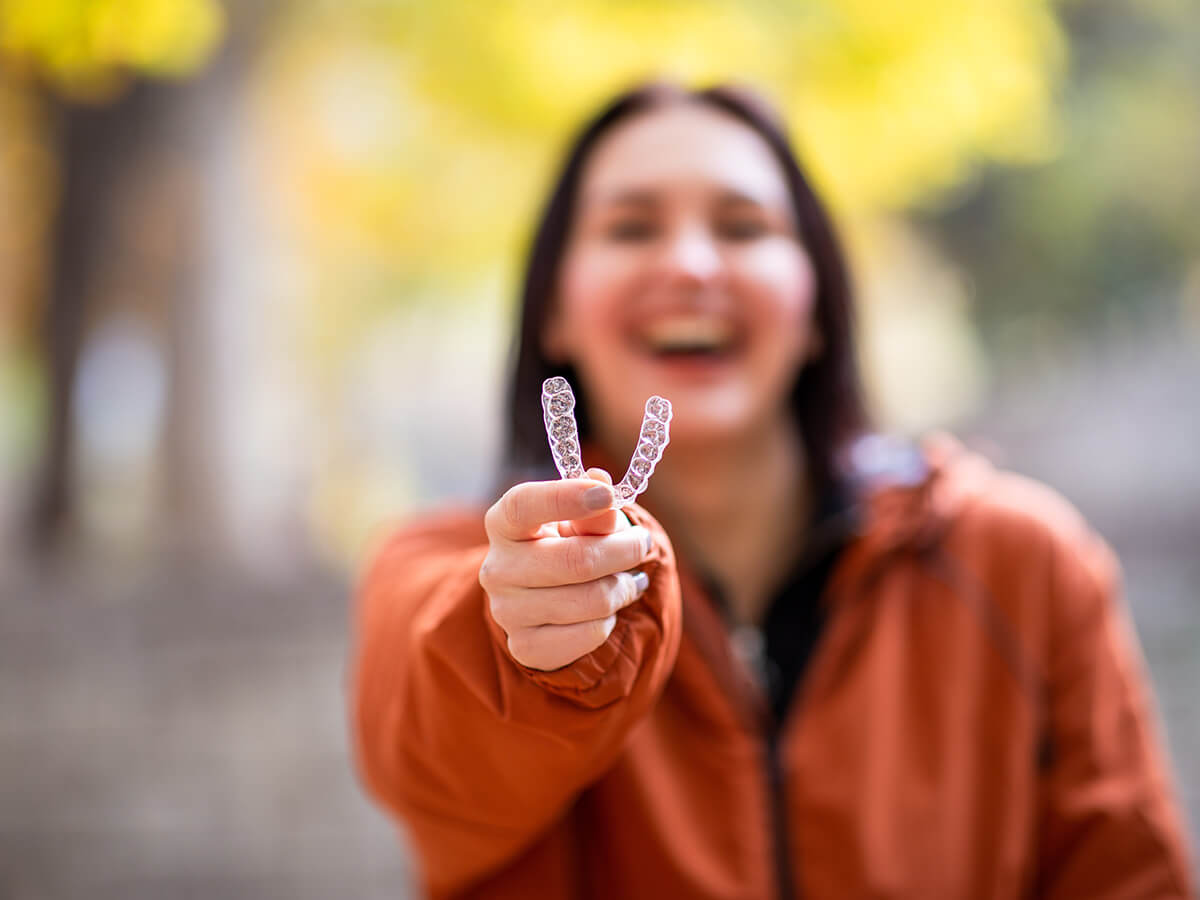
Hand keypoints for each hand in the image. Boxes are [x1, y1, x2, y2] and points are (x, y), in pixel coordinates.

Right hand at [480, 468, 652, 670]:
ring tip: (628, 579)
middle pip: (576, 560)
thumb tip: (602, 486)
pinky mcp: (526, 646)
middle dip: (623, 550)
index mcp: (503, 523)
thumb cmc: (567, 544)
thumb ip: (595, 507)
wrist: (546, 598)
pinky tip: (607, 609)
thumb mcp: (582, 519)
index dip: (565, 497)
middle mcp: (497, 567)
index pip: (523, 505)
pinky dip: (610, 619)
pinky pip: (591, 633)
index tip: (606, 495)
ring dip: (623, 587)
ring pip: (592, 600)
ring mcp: (507, 611)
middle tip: (642, 543)